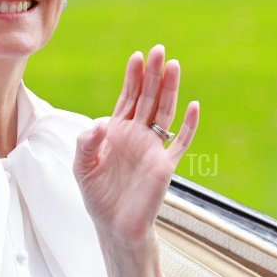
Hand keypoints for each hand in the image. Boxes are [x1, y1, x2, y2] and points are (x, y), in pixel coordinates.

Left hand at [74, 44, 199, 247]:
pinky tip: (193, 105)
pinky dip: (189, 125)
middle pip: (148, 98)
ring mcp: (153, 148)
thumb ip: (86, 143)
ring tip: (174, 66)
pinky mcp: (165, 165)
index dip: (132, 78)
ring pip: (164, 112)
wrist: (115, 226)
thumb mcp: (82, 167)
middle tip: (159, 50)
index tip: (136, 57)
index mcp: (117, 131)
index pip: (127, 97)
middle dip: (152, 74)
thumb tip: (101, 123)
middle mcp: (137, 135)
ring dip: (169, 90)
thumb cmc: (98, 196)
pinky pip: (180, 142)